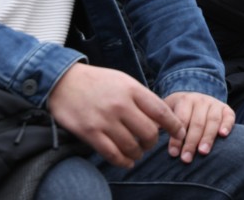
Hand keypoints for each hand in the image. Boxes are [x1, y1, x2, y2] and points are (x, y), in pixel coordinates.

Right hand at [48, 63, 184, 167]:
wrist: (63, 81)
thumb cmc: (98, 81)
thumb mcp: (124, 81)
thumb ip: (141, 97)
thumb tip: (161, 118)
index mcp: (132, 89)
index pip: (161, 111)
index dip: (174, 125)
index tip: (180, 133)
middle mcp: (120, 105)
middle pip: (149, 133)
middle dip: (153, 143)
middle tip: (149, 143)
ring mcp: (105, 120)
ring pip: (132, 146)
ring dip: (138, 153)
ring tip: (137, 152)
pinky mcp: (90, 133)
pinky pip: (112, 154)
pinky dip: (123, 161)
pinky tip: (127, 161)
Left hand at [164, 92, 234, 162]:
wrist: (194, 98)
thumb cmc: (178, 112)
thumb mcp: (167, 111)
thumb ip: (159, 123)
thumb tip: (147, 137)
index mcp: (184, 100)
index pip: (181, 120)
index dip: (177, 138)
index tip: (173, 153)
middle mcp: (200, 100)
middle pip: (197, 122)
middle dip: (191, 142)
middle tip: (186, 158)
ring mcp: (214, 104)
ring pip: (212, 120)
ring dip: (208, 137)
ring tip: (203, 152)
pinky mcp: (226, 109)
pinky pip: (229, 116)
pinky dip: (227, 125)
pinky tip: (223, 135)